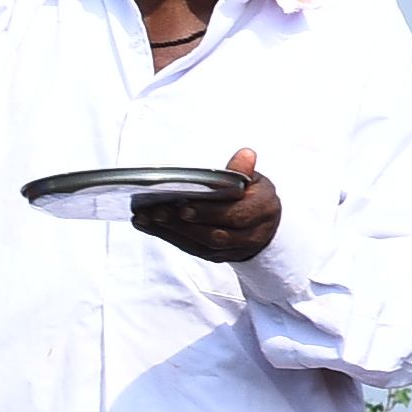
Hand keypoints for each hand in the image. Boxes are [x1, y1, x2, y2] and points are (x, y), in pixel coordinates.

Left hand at [133, 146, 283, 262]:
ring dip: (171, 232)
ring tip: (146, 217)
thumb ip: (243, 171)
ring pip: (201, 245)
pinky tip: (148, 225)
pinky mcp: (217, 257)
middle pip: (214, 235)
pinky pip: (192, 249)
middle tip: (156, 212)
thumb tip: (245, 155)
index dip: (208, 213)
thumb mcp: (253, 178)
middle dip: (182, 225)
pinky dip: (169, 237)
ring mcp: (234, 249)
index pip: (235, 215)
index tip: (183, 206)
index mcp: (262, 210)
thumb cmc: (253, 195)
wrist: (265, 224)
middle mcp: (251, 235)